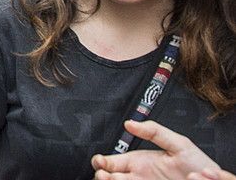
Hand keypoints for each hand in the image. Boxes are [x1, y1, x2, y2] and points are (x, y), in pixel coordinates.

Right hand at [92, 120, 230, 179]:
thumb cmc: (198, 165)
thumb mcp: (179, 143)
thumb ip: (154, 132)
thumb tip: (129, 123)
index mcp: (139, 161)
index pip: (110, 161)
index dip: (100, 161)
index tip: (100, 161)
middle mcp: (137, 176)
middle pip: (108, 176)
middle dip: (101, 175)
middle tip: (105, 175)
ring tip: (113, 179)